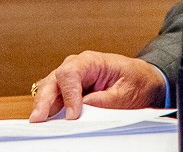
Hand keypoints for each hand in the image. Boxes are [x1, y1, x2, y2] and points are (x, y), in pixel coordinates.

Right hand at [28, 50, 165, 121]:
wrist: (145, 81)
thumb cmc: (138, 82)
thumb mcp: (126, 93)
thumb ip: (104, 100)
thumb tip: (83, 108)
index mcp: (93, 61)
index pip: (70, 73)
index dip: (68, 94)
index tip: (72, 114)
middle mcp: (78, 66)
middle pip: (54, 79)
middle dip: (45, 99)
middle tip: (39, 119)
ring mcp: (72, 78)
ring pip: (50, 88)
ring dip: (43, 104)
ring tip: (38, 121)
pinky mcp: (70, 90)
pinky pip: (55, 97)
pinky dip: (49, 108)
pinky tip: (46, 119)